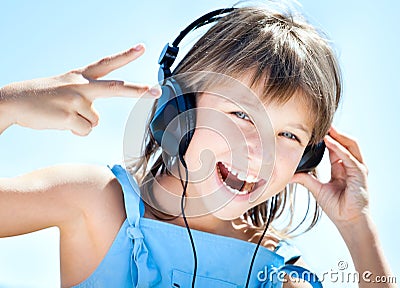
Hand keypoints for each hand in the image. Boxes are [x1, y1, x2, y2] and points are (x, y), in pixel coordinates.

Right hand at [0, 43, 160, 135]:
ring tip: (63, 115)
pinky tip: (60, 121)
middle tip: (157, 91)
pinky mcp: (70, 116)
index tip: (142, 48)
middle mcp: (81, 86)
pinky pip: (85, 130)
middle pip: (115, 88)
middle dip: (138, 91)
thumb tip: (95, 120)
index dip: (125, 55)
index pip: (106, 63)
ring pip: (95, 121)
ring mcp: (76, 100)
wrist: (15, 100)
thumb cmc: (43, 97)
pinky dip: (75, 131)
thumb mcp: (66, 88)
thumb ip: (86, 97)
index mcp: (80, 76)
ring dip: (82, 123)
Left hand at [291, 127, 369, 228]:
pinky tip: (329, 141)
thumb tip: (290, 174)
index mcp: (342, 167)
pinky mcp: (360, 174)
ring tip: (326, 127)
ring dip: (338, 135)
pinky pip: (349, 157)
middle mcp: (351, 165)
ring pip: (350, 145)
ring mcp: (357, 169)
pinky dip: (338, 148)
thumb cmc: (336, 206)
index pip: (335, 147)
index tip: (315, 129)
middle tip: (322, 123)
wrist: (347, 220)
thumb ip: (305, 179)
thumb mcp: (316, 188)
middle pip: (345, 142)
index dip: (327, 137)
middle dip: (334, 132)